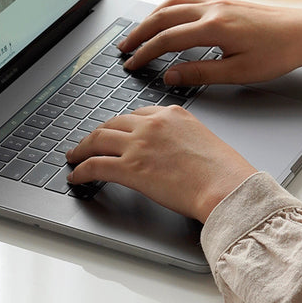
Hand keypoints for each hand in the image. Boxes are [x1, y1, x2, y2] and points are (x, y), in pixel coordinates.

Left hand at [66, 106, 257, 221]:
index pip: (136, 115)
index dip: (119, 125)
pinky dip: (81, 171)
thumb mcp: (203, 140)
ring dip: (81, 149)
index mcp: (172, 114)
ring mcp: (138, 145)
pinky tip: (76, 176)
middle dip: (96, 134)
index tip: (114, 132)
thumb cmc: (224, 172)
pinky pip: (95, 165)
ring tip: (74, 157)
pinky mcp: (129, 168)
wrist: (227, 188)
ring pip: (97, 140)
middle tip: (87, 143)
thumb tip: (169, 151)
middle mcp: (152, 124)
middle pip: (112, 124)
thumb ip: (181, 138)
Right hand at [119, 0, 301, 87]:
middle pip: (163, 17)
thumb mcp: (239, 72)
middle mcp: (212, 9)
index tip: (131, 64)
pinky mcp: (224, 1)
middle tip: (123, 48)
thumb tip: (170, 76)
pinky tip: (165, 17)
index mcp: (214, 27)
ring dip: (150, 18)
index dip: (145, 53)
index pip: (167, 39)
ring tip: (137, 33)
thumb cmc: (280, 53)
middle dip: (139, 33)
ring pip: (172, 4)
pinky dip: (167, 8)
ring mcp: (217, 2)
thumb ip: (200, 73)